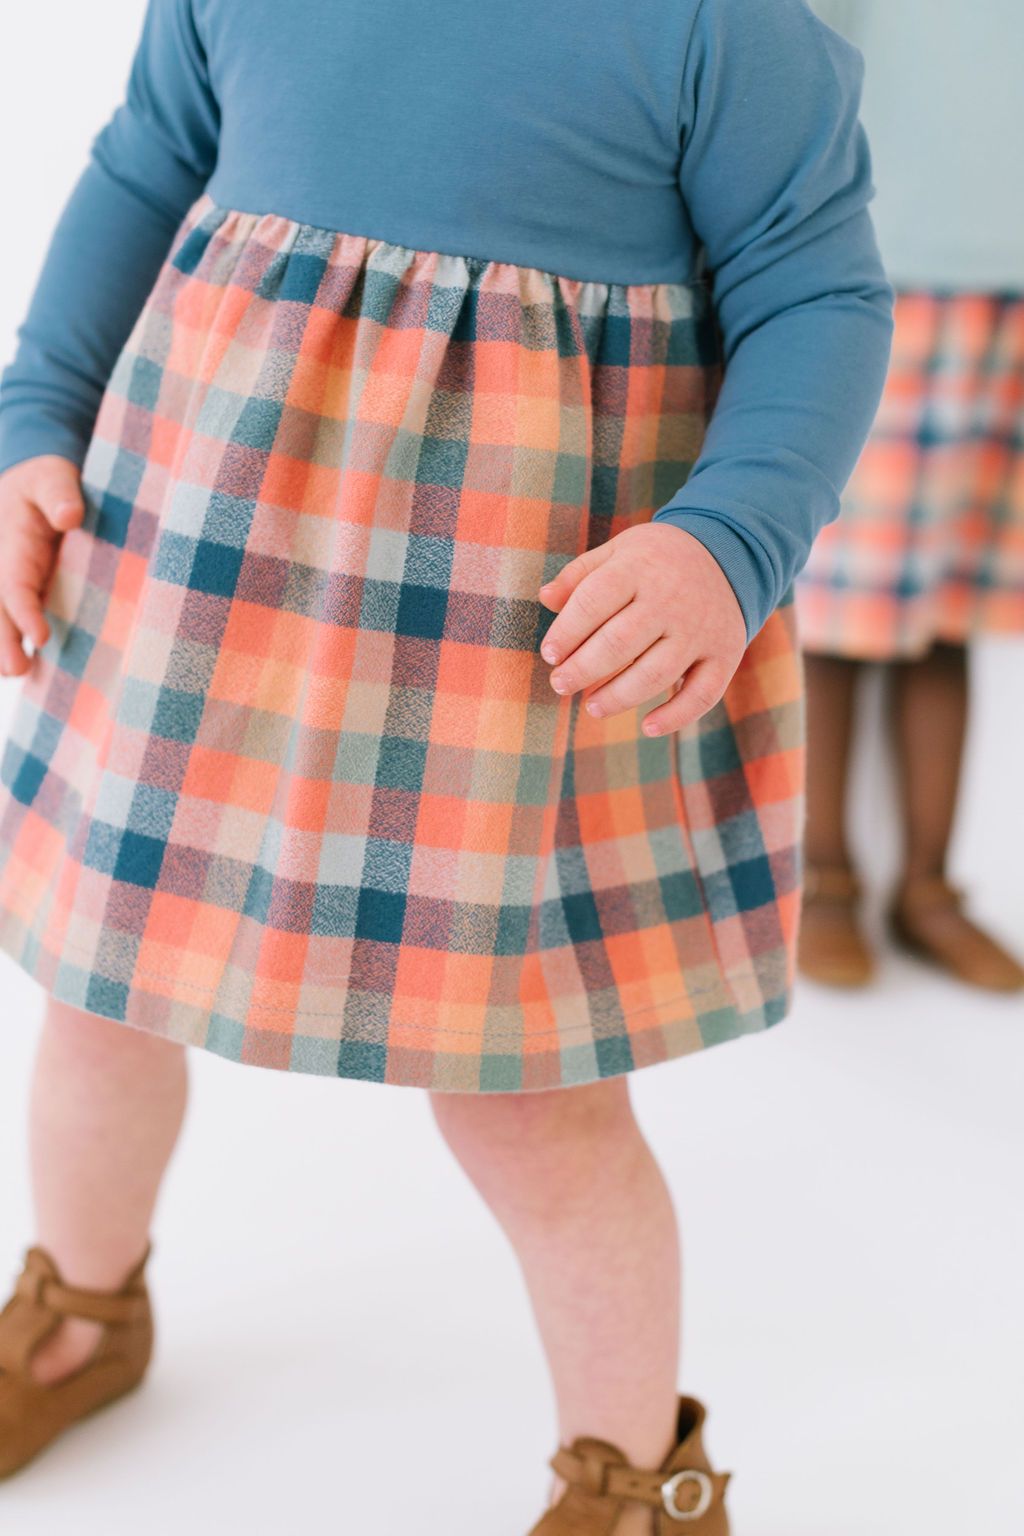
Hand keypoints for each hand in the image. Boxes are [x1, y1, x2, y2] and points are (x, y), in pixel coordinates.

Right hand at [0, 456, 84, 676]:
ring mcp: (10, 579)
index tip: (41, 637)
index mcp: (13, 543)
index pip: (14, 583)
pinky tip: (25, 667)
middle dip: (3, 640)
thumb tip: (70, 516)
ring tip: (13, 674)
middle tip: (14, 670)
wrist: (35, 480)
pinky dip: (14, 636)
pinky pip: (13, 613)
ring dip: (4, 644)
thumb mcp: (52, 477)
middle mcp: (5, 566)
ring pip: (1, 615)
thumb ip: (59, 493)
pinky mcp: (22, 588)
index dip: (24, 611)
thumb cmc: (47, 479)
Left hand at [537, 522, 746, 734]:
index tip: (549, 655)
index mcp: (639, 568)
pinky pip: (703, 693)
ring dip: (618, 697)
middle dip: (583, 669)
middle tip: (560, 684)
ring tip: (591, 707)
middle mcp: (672, 600)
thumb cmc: (656, 560)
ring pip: (656, 673)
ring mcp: (701, 630)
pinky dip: (676, 716)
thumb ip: (580, 574)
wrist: (729, 553)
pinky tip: (647, 727)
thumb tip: (544, 598)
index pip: (594, 601)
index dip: (567, 632)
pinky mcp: (725, 655)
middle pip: (620, 642)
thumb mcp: (618, 551)